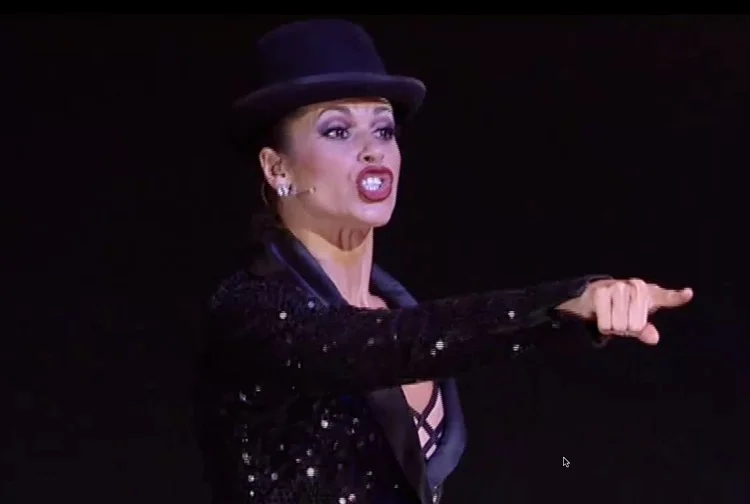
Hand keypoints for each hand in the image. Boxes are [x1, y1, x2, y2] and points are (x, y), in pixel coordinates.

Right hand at [557, 278, 693, 344]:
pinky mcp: (601, 291)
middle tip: (622, 320)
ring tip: (612, 316)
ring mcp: (618, 286)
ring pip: (620, 325)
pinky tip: (603, 315)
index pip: (667, 297)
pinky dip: (604, 326)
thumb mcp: (636, 322)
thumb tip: (654, 339)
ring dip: (614, 327)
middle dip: (627, 328)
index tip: (688, 293)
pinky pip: (606, 323)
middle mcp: (636, 286)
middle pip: (636, 325)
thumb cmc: (622, 311)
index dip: (677, 297)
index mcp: (651, 293)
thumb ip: (646, 330)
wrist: (595, 297)